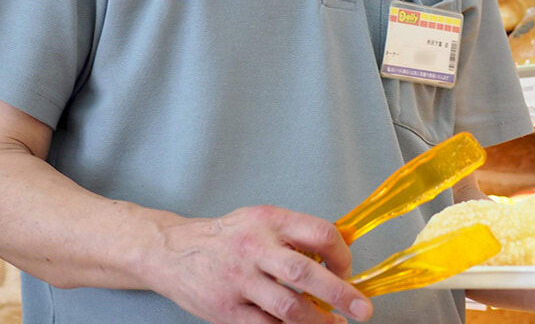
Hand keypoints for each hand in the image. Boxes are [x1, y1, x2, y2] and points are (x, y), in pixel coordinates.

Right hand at [149, 204, 372, 323]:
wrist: (172, 253)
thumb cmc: (227, 237)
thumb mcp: (263, 220)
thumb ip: (301, 233)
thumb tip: (348, 241)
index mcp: (270, 221)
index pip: (319, 234)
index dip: (342, 255)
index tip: (347, 270)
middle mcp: (255, 248)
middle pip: (305, 273)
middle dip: (340, 294)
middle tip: (362, 310)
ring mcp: (239, 281)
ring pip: (287, 307)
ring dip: (318, 321)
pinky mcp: (227, 311)